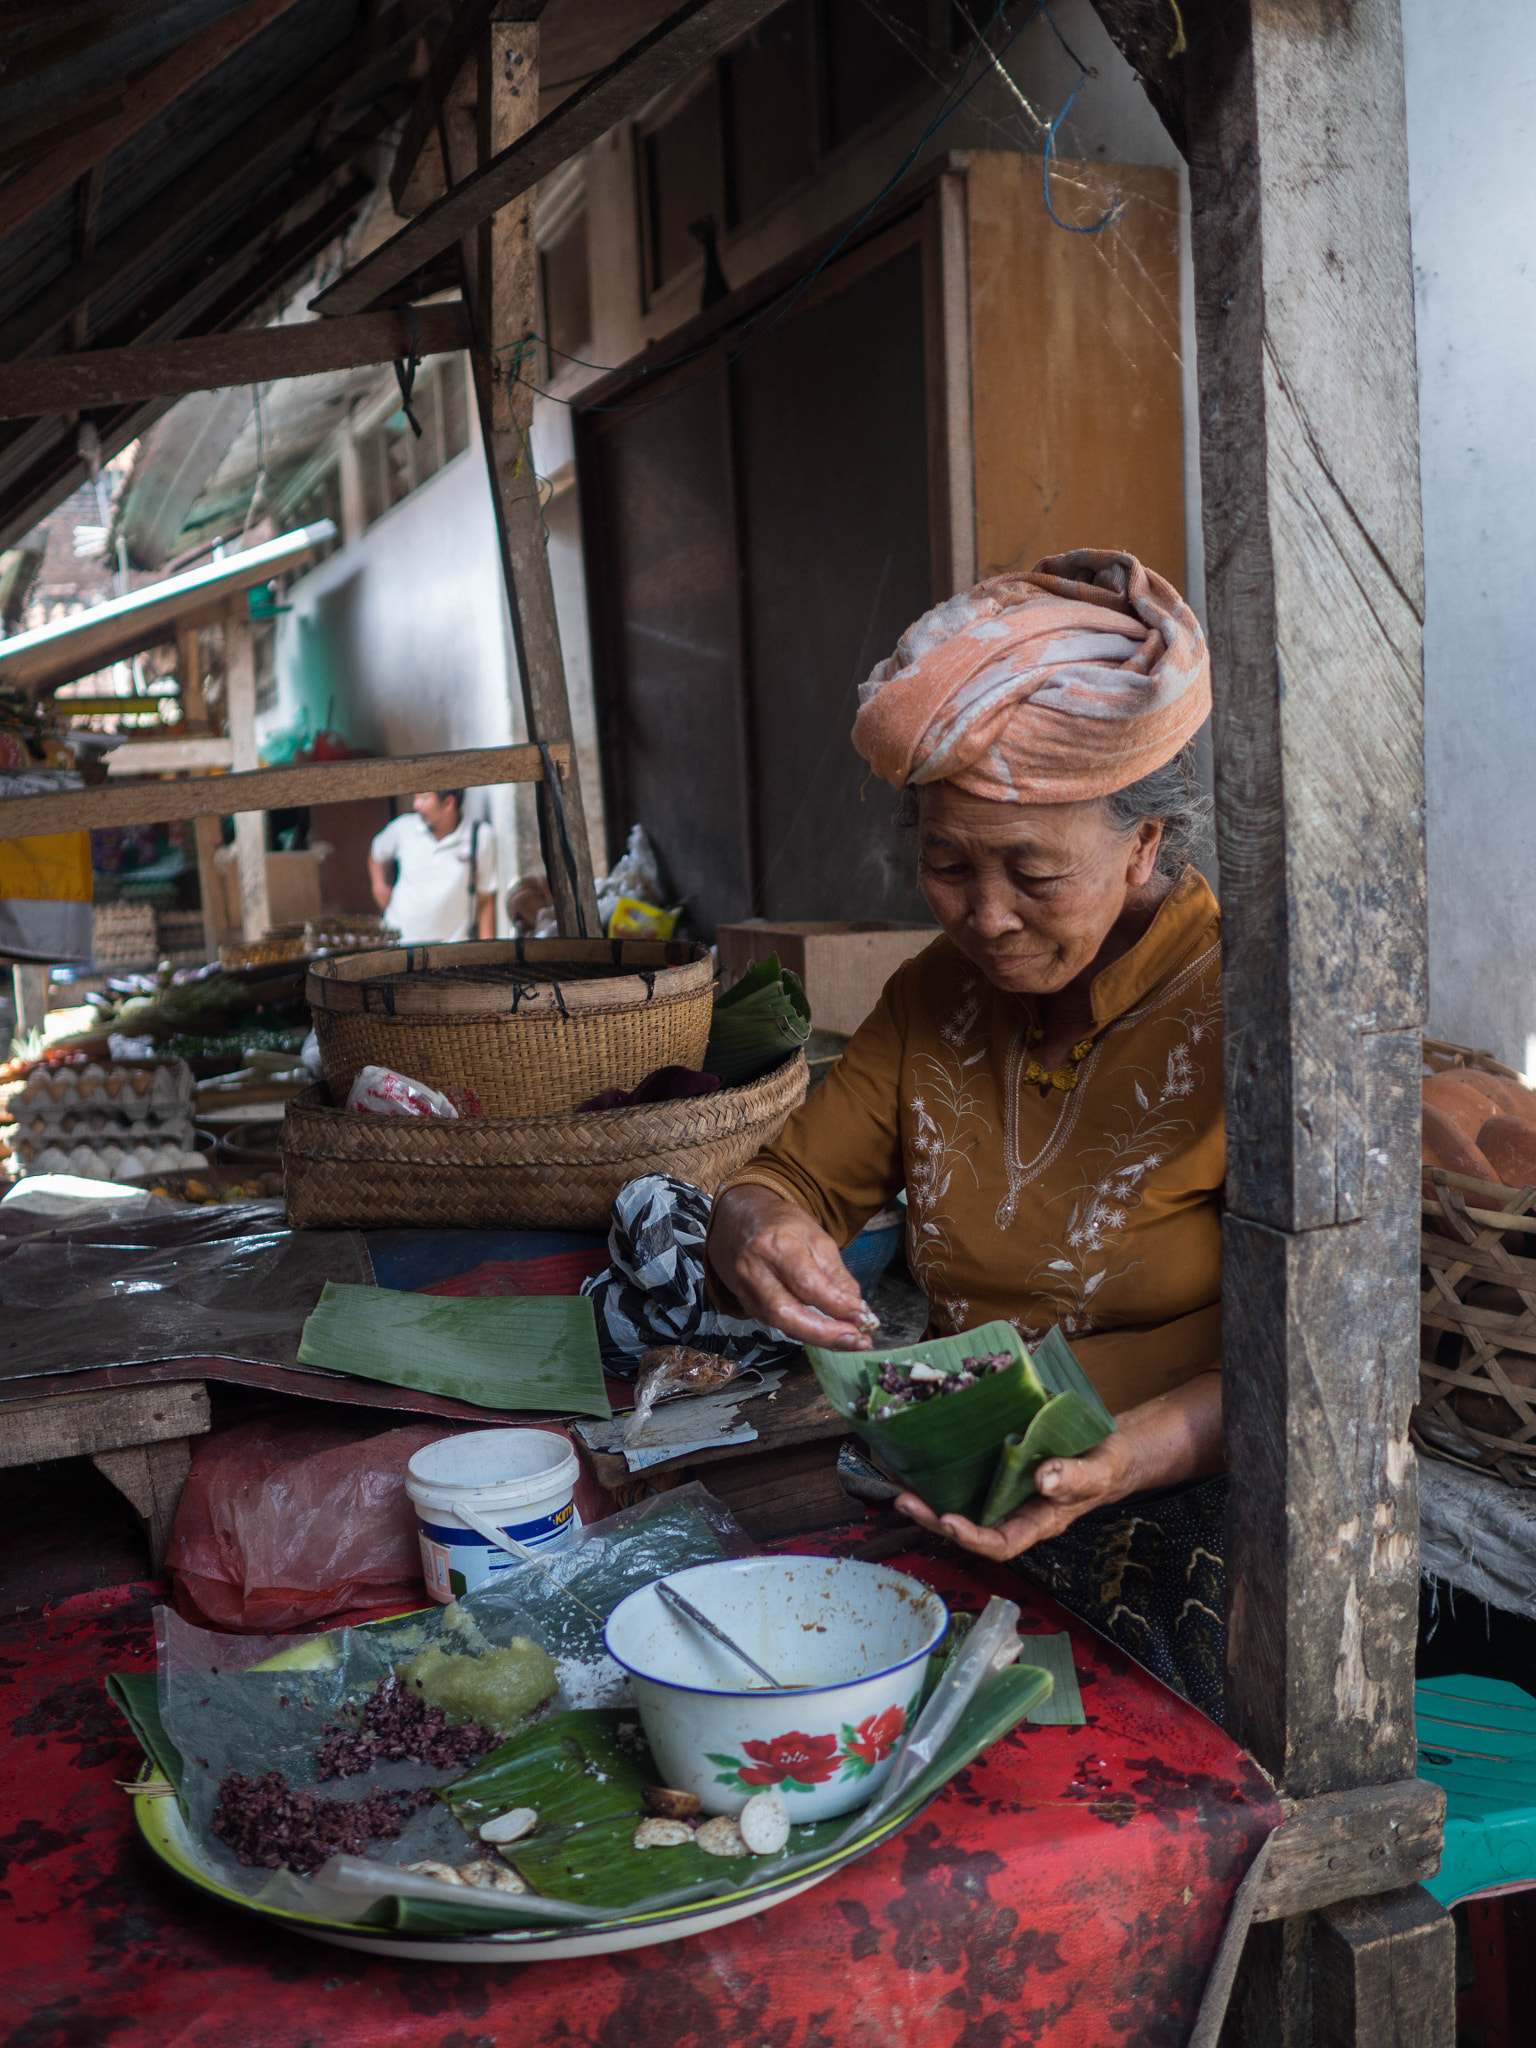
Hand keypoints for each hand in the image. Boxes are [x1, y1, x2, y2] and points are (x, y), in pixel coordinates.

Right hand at [707, 1184, 873, 1348]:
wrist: (743, 1223)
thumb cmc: (785, 1228)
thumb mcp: (818, 1239)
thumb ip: (837, 1275)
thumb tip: (858, 1310)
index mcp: (776, 1244)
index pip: (807, 1282)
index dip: (837, 1305)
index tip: (865, 1318)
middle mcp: (755, 1269)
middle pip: (786, 1312)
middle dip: (824, 1333)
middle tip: (857, 1340)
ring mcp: (746, 1290)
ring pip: (780, 1324)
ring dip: (819, 1338)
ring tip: (850, 1341)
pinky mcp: (747, 1305)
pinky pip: (778, 1325)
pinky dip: (805, 1333)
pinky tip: (827, 1334)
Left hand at [896, 1434, 1139, 1560]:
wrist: (1107, 1450)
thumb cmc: (1106, 1466)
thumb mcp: (1098, 1471)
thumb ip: (1074, 1477)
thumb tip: (1043, 1478)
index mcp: (1039, 1522)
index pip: (1001, 1543)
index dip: (973, 1538)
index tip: (949, 1521)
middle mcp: (1014, 1512)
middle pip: (970, 1529)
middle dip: (935, 1520)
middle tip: (905, 1501)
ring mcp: (1003, 1493)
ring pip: (961, 1505)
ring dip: (929, 1500)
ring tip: (899, 1485)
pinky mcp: (996, 1471)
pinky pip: (965, 1479)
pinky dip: (939, 1474)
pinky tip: (917, 1461)